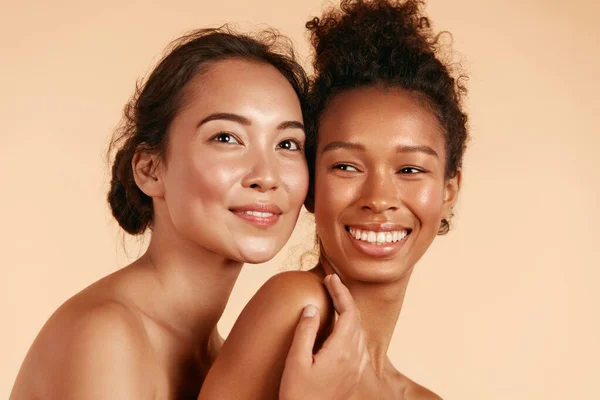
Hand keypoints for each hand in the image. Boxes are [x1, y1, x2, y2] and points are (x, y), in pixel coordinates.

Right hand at [280, 274, 368, 399]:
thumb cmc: (298, 395)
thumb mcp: (296, 361)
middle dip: (345, 298)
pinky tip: (341, 331)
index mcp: (342, 350)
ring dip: (350, 314)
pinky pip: (360, 346)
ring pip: (360, 332)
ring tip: (336, 303)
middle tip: (332, 285)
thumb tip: (311, 307)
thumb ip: (305, 331)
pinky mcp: (354, 377)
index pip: (348, 311)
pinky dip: (352, 330)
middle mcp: (354, 357)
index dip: (341, 291)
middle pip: (356, 319)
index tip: (330, 278)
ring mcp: (356, 368)